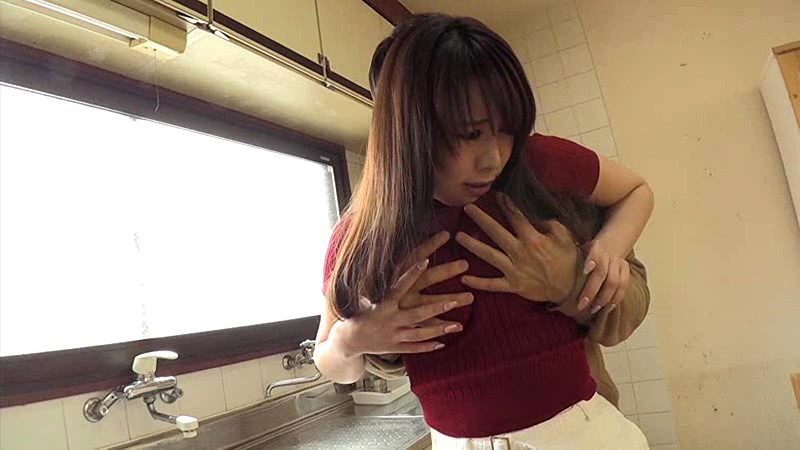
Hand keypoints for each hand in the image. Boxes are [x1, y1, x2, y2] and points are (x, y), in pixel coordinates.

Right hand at [337, 231, 473, 356]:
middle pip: (421, 309)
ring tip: (458, 324)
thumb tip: (394, 262)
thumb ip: (380, 280)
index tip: (426, 259)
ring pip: (422, 331)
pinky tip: (444, 342)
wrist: (346, 340)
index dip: (412, 272)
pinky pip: (415, 347)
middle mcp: (390, 317)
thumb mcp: (365, 295)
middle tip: (465, 297)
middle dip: (443, 303)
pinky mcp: (395, 346)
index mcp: (383, 301)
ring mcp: (394, 334)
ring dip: (441, 327)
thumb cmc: (358, 312)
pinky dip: (429, 345)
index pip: (399, 283)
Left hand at [454, 193, 579, 303]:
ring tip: (458, 236)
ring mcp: (514, 269)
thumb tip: (535, 211)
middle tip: (466, 207)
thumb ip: (548, 222)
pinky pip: (492, 284)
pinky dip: (478, 282)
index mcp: (532, 238)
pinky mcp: (513, 285)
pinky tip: (463, 277)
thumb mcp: (563, 235)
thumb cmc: (568, 258)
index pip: (515, 217)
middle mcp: (520, 252)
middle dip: (481, 219)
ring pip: (489, 256)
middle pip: (496, 232)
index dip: (505, 204)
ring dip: (473, 246)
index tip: (495, 193)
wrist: (571, 286)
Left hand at [577, 240, 629, 313]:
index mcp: (597, 247)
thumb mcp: (581, 248)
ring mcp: (619, 263)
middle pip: (603, 273)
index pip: (595, 253)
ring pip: (615, 282)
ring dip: (604, 298)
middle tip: (581, 304)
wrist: (612, 243)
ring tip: (594, 310)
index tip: (585, 270)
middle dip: (592, 290)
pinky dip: (616, 299)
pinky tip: (608, 308)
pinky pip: (623, 287)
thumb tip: (554, 273)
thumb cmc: (589, 250)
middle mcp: (609, 255)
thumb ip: (574, 258)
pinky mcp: (626, 271)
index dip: (592, 261)